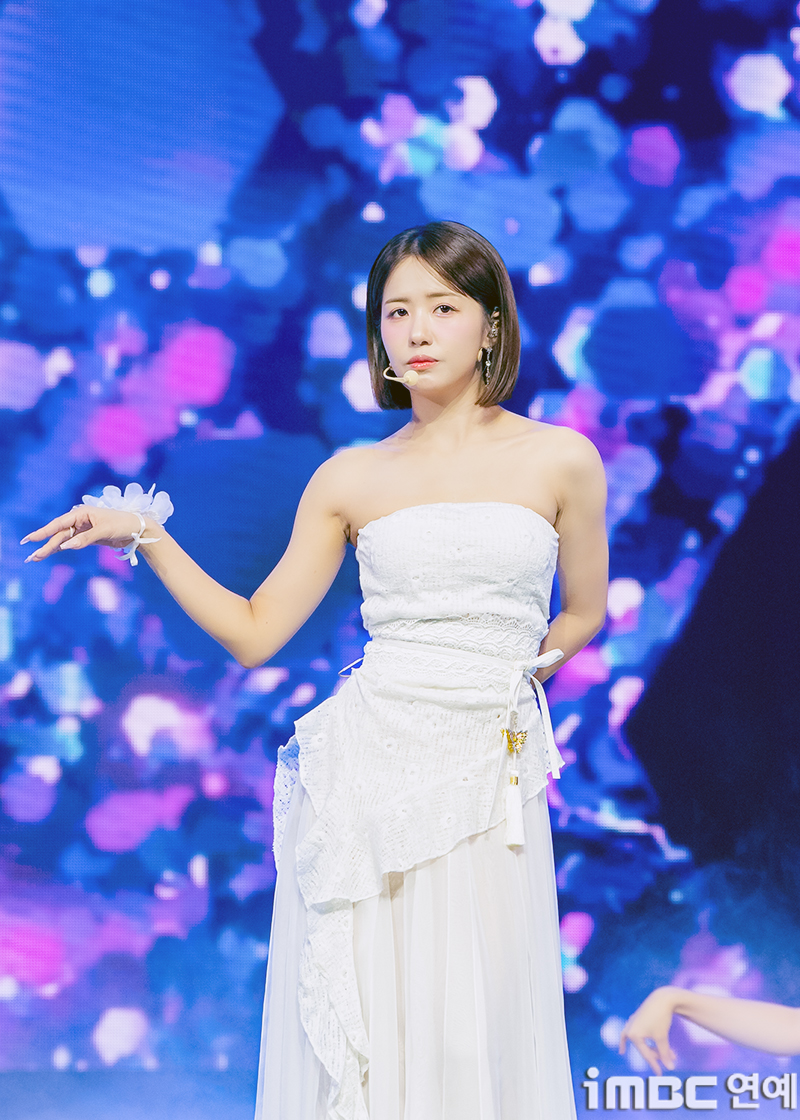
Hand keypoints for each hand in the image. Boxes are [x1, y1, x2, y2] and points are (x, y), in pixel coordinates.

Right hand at [21, 505, 145, 560]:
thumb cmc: (122, 524)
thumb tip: (67, 546)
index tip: (30, 539)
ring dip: (51, 548)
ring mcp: (83, 529)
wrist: (137, 530)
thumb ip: (85, 539)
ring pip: (64, 540)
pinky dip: (62, 548)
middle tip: (32, 557)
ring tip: (36, 558)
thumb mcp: (104, 530)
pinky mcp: (88, 537)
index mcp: (82, 513)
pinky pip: (72, 543)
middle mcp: (80, 520)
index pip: (59, 524)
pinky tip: (51, 552)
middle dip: (45, 545)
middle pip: (59, 534)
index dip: (44, 532)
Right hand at [619, 987, 678, 1074]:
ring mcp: (632, 1023)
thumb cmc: (660, 1018)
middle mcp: (630, 1029)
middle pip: (644, 1048)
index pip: (646, 1055)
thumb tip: (670, 1068)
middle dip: (658, 1054)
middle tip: (671, 1059)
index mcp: (633, 1035)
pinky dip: (636, 1041)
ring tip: (667, 1053)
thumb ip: (664, 1053)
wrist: (662, 998)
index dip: (655, 1065)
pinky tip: (622, 1049)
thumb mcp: (662, 1038)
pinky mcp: (637, 1018)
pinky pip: (634, 1033)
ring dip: (655, 1048)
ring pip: (642, 1041)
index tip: (660, 1074)